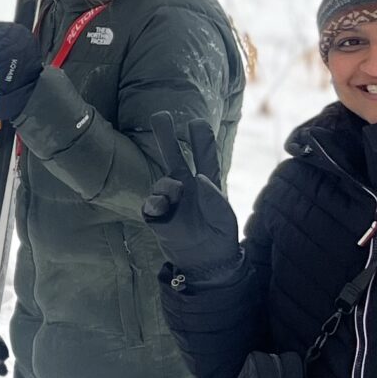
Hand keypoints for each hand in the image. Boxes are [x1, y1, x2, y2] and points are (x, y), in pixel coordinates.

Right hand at [139, 113, 241, 278]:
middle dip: (165, 136)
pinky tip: (164, 208)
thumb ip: (214, 196)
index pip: (204, 156)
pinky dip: (157, 202)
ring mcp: (170, 200)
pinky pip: (152, 203)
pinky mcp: (157, 216)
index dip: (201, 139)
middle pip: (174, 156)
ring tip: (177, 194)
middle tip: (159, 115)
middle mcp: (186, 187)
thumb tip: (198, 178)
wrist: (206, 262)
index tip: (195, 124)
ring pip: (162, 181)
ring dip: (168, 184)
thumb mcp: (225, 216)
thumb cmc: (220, 236)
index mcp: (207, 183)